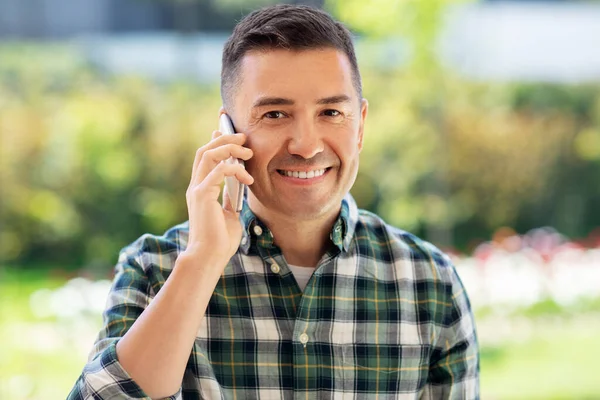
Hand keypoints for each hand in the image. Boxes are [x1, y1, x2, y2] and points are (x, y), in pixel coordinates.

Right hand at [183, 130, 253, 264]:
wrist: (209, 257)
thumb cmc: (220, 240)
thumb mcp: (228, 214)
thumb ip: (229, 199)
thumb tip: (237, 187)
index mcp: (200, 190)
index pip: (204, 158)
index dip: (215, 142)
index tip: (227, 131)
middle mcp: (195, 186)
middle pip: (204, 150)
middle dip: (224, 139)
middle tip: (243, 136)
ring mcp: (197, 189)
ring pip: (208, 154)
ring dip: (229, 148)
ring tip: (248, 151)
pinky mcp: (202, 195)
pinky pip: (218, 171)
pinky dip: (235, 169)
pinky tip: (248, 178)